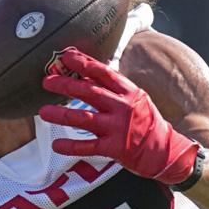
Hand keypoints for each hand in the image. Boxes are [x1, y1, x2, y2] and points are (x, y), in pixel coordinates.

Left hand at [38, 48, 198, 183]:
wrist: (165, 152)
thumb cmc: (148, 124)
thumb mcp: (137, 99)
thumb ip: (115, 88)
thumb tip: (91, 71)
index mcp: (128, 92)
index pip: (103, 73)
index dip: (83, 63)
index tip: (66, 56)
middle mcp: (123, 108)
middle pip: (90, 92)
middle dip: (66, 84)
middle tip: (47, 81)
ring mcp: (118, 128)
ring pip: (84, 118)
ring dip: (62, 114)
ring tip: (44, 112)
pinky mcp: (115, 148)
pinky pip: (88, 147)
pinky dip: (71, 146)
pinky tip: (56, 146)